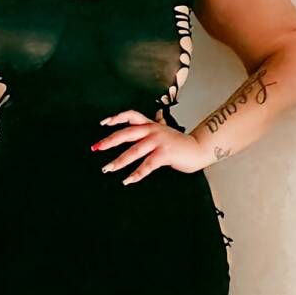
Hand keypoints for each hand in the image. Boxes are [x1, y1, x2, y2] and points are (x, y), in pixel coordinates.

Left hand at [91, 108, 205, 183]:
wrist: (199, 149)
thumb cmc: (181, 142)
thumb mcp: (168, 129)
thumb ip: (160, 122)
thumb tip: (158, 114)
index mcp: (151, 125)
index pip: (131, 115)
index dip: (117, 118)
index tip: (103, 123)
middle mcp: (153, 131)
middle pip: (127, 133)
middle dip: (110, 141)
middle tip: (97, 148)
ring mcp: (158, 142)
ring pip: (134, 151)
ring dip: (119, 161)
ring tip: (108, 168)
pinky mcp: (164, 154)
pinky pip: (147, 165)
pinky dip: (136, 174)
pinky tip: (128, 180)